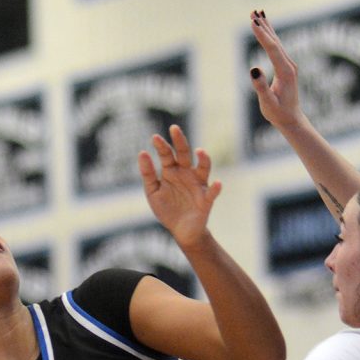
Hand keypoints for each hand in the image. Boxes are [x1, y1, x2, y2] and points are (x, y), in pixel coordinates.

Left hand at [139, 124, 221, 249]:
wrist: (181, 231)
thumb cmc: (167, 209)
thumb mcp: (153, 192)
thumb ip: (148, 174)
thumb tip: (142, 153)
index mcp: (172, 171)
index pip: (167, 154)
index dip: (161, 146)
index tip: (154, 137)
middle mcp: (186, 173)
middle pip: (184, 154)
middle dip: (180, 141)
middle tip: (174, 128)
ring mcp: (198, 184)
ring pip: (203, 168)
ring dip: (203, 159)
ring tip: (200, 151)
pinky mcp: (206, 199)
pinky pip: (212, 192)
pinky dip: (216, 188)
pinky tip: (218, 183)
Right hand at [248, 10, 305, 130]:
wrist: (291, 119)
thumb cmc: (278, 113)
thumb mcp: (267, 103)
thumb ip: (261, 87)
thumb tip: (253, 69)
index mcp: (285, 72)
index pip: (272, 49)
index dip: (262, 36)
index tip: (253, 23)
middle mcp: (289, 65)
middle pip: (275, 41)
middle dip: (264, 26)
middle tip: (253, 13)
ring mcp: (288, 65)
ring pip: (276, 42)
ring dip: (266, 28)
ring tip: (256, 14)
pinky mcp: (285, 66)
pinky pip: (276, 47)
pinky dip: (270, 36)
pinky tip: (265, 28)